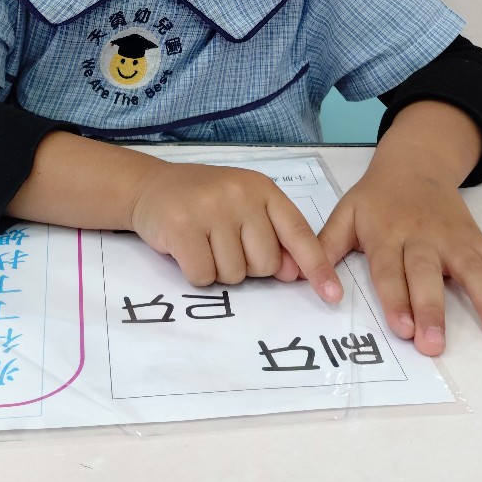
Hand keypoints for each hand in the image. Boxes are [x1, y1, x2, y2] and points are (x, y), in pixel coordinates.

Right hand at [129, 162, 342, 303]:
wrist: (149, 186)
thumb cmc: (203, 201)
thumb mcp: (244, 207)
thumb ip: (272, 235)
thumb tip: (295, 274)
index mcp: (263, 189)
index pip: (298, 233)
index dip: (317, 266)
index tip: (332, 294)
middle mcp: (241, 195)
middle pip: (265, 264)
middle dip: (247, 267)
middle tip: (223, 244)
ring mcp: (211, 209)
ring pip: (234, 275)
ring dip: (219, 270)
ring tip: (203, 243)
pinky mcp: (182, 227)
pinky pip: (203, 276)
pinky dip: (196, 274)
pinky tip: (186, 250)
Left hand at [318, 165, 481, 356]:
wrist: (414, 163)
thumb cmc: (375, 198)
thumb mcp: (344, 214)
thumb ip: (324, 246)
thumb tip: (298, 279)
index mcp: (386, 233)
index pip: (389, 270)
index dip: (395, 298)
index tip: (402, 329)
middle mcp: (421, 236)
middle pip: (427, 274)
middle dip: (432, 310)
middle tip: (435, 345)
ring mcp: (452, 237)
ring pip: (471, 268)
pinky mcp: (475, 236)